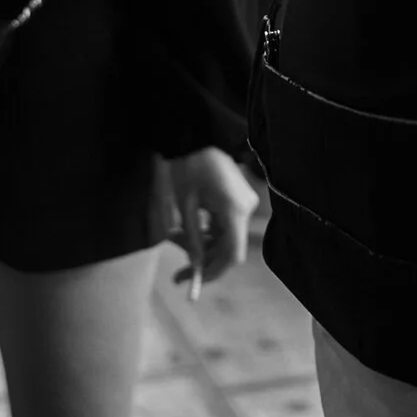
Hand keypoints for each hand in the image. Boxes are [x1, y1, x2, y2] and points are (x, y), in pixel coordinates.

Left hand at [157, 148, 258, 296]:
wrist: (197, 134)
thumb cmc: (188, 165)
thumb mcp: (184, 205)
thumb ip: (191, 237)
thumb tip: (196, 265)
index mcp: (234, 210)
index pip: (232, 255)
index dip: (214, 272)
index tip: (193, 282)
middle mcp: (245, 209)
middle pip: (227, 248)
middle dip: (201, 260)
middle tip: (177, 274)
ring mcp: (244, 203)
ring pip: (224, 238)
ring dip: (199, 244)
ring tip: (171, 238)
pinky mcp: (238, 200)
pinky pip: (224, 225)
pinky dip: (205, 231)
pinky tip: (182, 230)